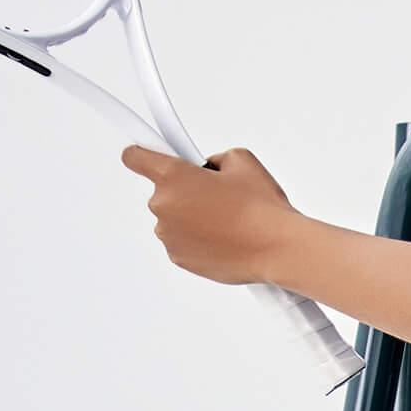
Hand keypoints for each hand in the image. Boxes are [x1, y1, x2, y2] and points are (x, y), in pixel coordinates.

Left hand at [119, 143, 299, 286]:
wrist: (275, 248)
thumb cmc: (261, 208)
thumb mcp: (242, 161)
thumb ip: (214, 159)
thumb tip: (208, 169)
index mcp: (173, 176)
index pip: (135, 157)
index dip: (143, 153)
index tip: (146, 153)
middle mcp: (163, 205)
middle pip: (163, 191)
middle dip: (186, 190)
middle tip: (217, 195)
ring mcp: (168, 235)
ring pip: (174, 218)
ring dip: (192, 216)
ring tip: (227, 219)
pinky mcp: (178, 258)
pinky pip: (182, 241)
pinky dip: (198, 238)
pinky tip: (224, 236)